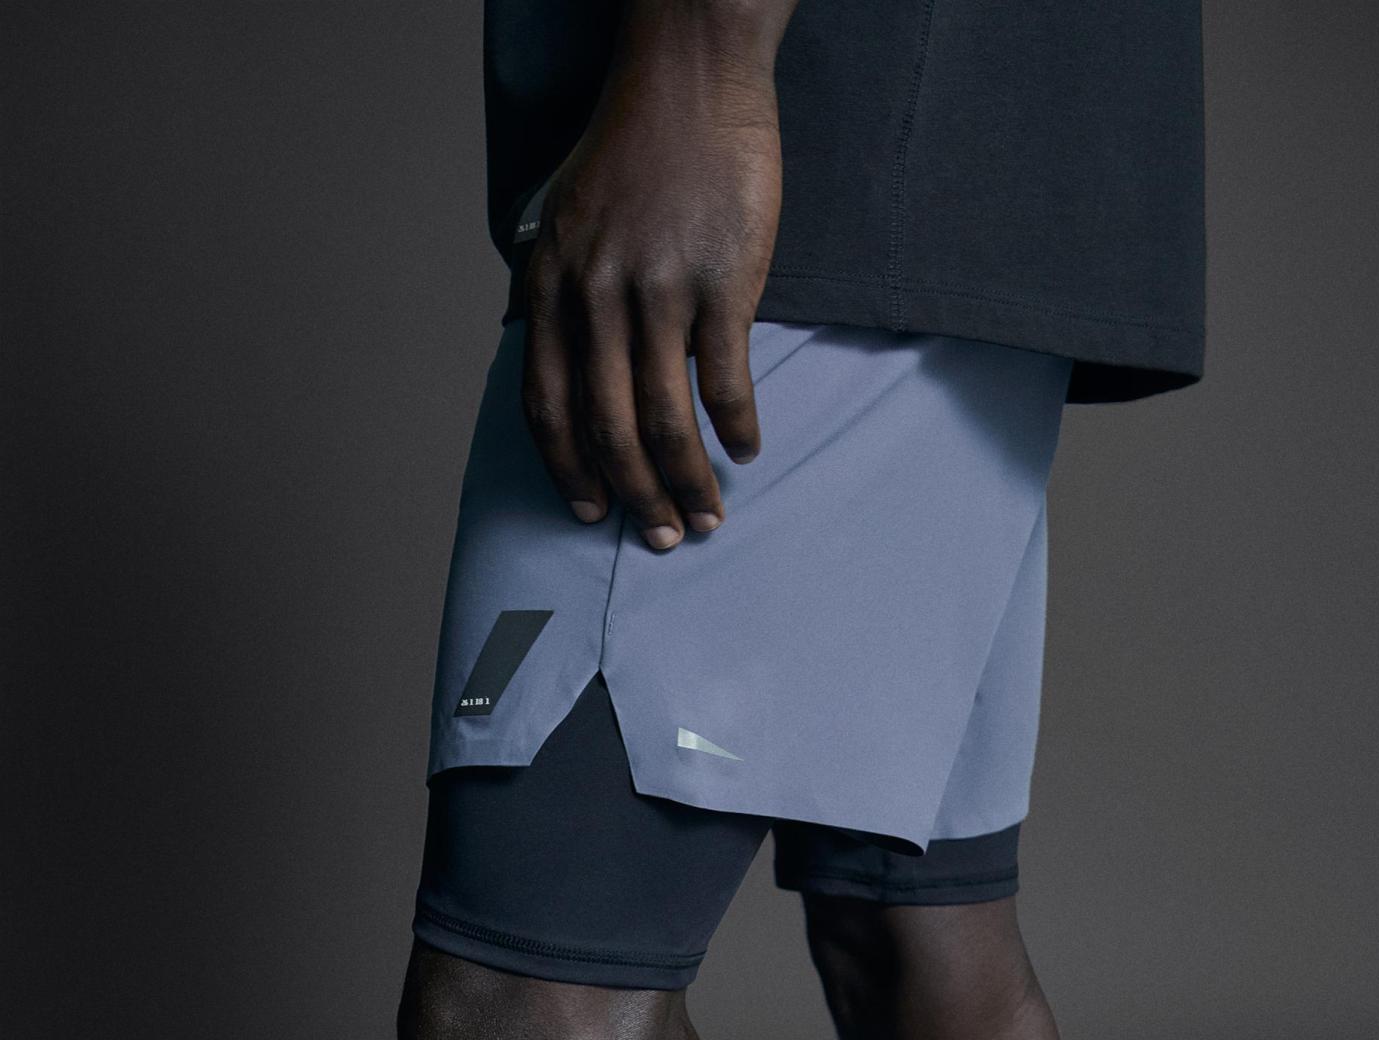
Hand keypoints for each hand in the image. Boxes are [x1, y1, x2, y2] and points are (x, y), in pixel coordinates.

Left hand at [521, 4, 793, 549]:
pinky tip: (745, 450)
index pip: (547, 406)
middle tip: (661, 537)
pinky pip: (724, 379)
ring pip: (665, 418)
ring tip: (707, 515)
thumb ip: (568, 299)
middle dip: (634, 496)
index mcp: (553, 287)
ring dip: (688, 481)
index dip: (568, 469)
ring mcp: (659, 290)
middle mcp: (597, 296)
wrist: (691, 77)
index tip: (591, 511)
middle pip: (609, 427)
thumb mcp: (571, 224)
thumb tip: (579, 376)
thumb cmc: (634, 151)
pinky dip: (736, 425)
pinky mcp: (722, 281)